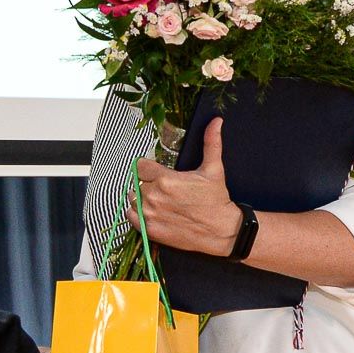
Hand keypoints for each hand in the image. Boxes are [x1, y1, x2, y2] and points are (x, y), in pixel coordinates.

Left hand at [125, 117, 242, 255]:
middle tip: (164, 189)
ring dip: (141, 198)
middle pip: (137, 182)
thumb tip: (216, 121)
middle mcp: (154, 196)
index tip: (158, 173)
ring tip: (158, 201)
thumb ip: (211, 143)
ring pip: (133, 198)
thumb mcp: (214, 169)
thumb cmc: (216, 200)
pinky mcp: (150, 230)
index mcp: (165, 179)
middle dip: (148, 183)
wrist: (222, 231)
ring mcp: (150, 215)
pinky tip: (152, 212)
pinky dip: (137, 214)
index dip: (148, 168)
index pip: (140, 166)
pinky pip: (131, 217)